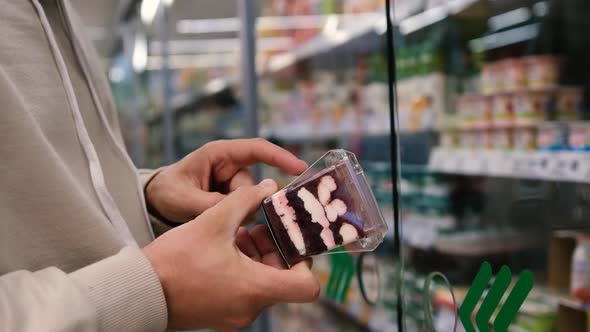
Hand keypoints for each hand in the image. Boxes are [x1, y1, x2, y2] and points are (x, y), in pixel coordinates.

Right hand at [143, 180, 319, 330]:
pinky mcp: (223, 315)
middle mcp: (251, 308)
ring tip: (236, 234)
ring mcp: (236, 315)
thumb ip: (246, 200)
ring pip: (263, 283)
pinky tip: (224, 248)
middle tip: (258, 228)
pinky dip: (243, 269)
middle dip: (274, 250)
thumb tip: (269, 186)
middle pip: (284, 279)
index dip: (304, 261)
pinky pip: (245, 291)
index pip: (307, 286)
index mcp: (256, 288)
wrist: (140, 291)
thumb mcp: (213, 220)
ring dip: (257, 257)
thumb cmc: (176, 260)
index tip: (288, 241)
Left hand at [145, 138, 307, 222]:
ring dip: (235, 212)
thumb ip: (212, 204)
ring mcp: (232, 182)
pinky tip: (217, 221)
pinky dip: (235, 218)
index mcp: (219, 154)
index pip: (257, 149)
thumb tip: (244, 211)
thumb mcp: (183, 199)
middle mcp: (230, 165)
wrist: (156, 203)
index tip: (300, 169)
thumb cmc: (167, 192)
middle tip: (220, 213)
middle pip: (254, 183)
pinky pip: (245, 209)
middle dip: (243, 201)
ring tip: (207, 215)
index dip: (280, 157)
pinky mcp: (233, 197)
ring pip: (251, 200)